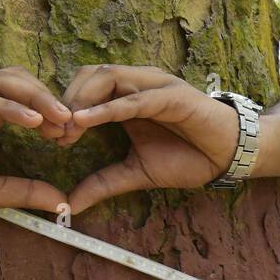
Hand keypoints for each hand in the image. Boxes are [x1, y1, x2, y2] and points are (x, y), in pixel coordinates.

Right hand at [0, 66, 70, 219]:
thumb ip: (23, 191)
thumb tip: (63, 203)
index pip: (27, 100)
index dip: (53, 112)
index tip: (74, 136)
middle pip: (20, 82)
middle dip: (51, 98)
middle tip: (74, 124)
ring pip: (4, 82)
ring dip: (36, 97)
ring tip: (60, 118)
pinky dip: (9, 106)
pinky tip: (32, 121)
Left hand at [60, 65, 240, 213]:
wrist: (227, 157)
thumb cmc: (187, 157)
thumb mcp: (136, 173)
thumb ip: (103, 183)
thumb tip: (71, 204)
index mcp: (127, 96)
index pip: (84, 87)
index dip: (64, 107)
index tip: (52, 139)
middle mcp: (139, 83)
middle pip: (90, 75)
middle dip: (67, 100)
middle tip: (55, 132)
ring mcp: (156, 86)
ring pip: (109, 77)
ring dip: (83, 100)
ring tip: (68, 126)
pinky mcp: (173, 96)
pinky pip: (135, 98)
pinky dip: (108, 107)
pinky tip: (87, 120)